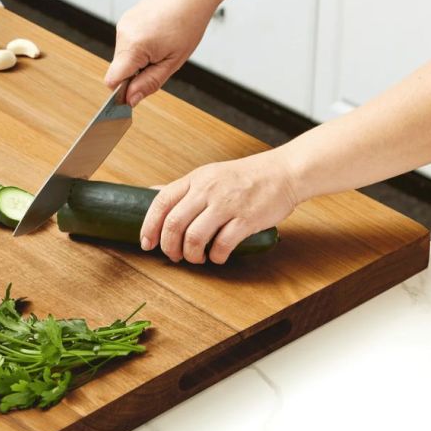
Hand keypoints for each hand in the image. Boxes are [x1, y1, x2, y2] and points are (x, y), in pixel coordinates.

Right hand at [105, 0, 217, 105]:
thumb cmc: (188, 22)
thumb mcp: (173, 62)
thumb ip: (149, 83)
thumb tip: (131, 100)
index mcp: (134, 47)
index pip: (113, 81)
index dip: (123, 92)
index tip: (137, 92)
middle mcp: (123, 34)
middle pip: (118, 70)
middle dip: (135, 74)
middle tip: (159, 63)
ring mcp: (122, 25)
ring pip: (122, 57)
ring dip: (138, 61)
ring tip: (160, 47)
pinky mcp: (125, 20)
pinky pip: (126, 44)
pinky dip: (138, 48)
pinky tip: (155, 38)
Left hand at [140, 151, 299, 263]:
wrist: (284, 172)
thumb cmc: (245, 176)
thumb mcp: (209, 174)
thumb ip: (183, 188)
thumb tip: (150, 193)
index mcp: (195, 179)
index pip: (161, 202)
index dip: (149, 226)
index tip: (146, 243)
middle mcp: (207, 190)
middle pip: (174, 224)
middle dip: (169, 246)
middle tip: (174, 256)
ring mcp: (227, 204)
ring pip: (194, 237)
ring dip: (191, 255)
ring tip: (197, 258)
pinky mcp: (246, 219)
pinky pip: (222, 245)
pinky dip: (216, 257)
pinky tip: (218, 256)